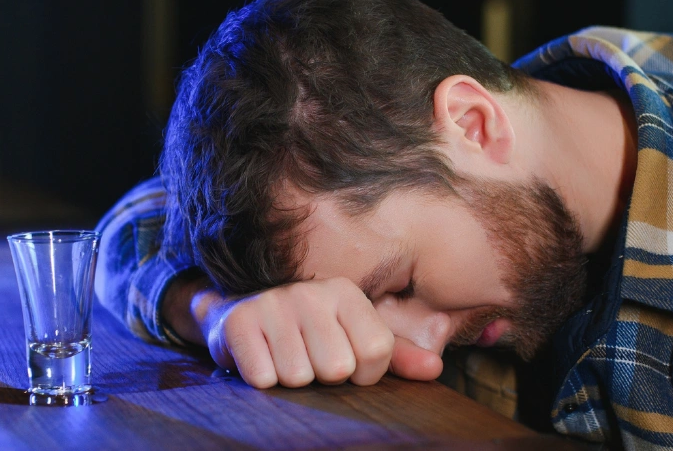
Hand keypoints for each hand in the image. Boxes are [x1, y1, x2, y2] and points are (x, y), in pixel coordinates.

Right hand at [199, 277, 442, 387]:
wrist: (238, 315)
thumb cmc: (306, 333)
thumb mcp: (352, 338)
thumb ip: (395, 355)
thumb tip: (434, 368)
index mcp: (346, 293)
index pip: (376, 351)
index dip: (363, 374)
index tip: (346, 364)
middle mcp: (311, 292)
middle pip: (337, 368)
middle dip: (323, 377)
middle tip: (309, 359)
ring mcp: (273, 303)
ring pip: (299, 376)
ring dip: (291, 379)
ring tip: (283, 357)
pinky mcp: (239, 322)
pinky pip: (264, 377)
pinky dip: (263, 380)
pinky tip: (261, 358)